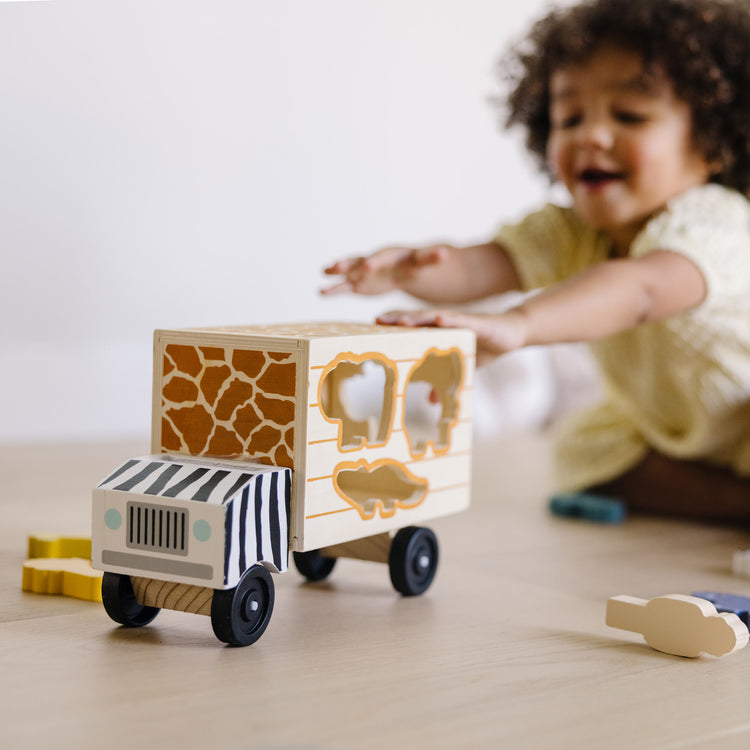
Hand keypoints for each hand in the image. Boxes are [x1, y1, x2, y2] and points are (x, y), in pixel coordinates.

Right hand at [321, 245, 449, 295]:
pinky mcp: (359, 282)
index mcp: (392, 255)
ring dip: (340, 269)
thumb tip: (447, 252)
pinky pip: (345, 285)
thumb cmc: (417, 265)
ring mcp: (365, 270)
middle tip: (339, 267)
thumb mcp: (426, 262)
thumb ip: (432, 258)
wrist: (406, 268)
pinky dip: (334, 288)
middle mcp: (376, 260)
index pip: (383, 256)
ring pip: (351, 268)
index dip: (374, 261)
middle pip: (364, 261)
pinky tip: (321, 291)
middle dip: (352, 265)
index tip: (367, 266)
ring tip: (326, 271)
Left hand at [376, 308, 528, 365]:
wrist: (514, 332)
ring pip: (433, 317)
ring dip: (416, 318)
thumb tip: (432, 402)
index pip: (411, 328)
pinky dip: (448, 318)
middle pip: (416, 319)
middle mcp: (445, 322)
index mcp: (439, 331)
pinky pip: (460, 319)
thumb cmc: (485, 345)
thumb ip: (445, 380)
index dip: (392, 329)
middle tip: (376, 321)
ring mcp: (459, 319)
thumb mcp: (462, 366)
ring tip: (399, 320)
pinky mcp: (476, 321)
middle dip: (396, 319)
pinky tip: (438, 318)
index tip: (371, 331)